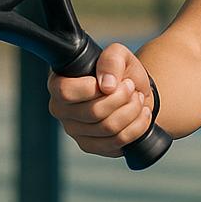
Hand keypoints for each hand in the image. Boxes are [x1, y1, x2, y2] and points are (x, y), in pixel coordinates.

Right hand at [47, 42, 154, 157]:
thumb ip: (111, 60)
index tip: (114, 81)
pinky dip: (137, 126)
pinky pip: (117, 141)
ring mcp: (74, 131)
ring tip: (137, 98)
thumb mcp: (119, 55)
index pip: (66, 92)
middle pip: (93, 112)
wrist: (134, 93)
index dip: (93, 88)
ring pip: (108, 128)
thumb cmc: (121, 73)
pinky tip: (141, 114)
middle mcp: (61, 110)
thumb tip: (107, 85)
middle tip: (131, 87)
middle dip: (122, 97)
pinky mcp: (91, 146)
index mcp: (58, 84)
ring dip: (132, 111)